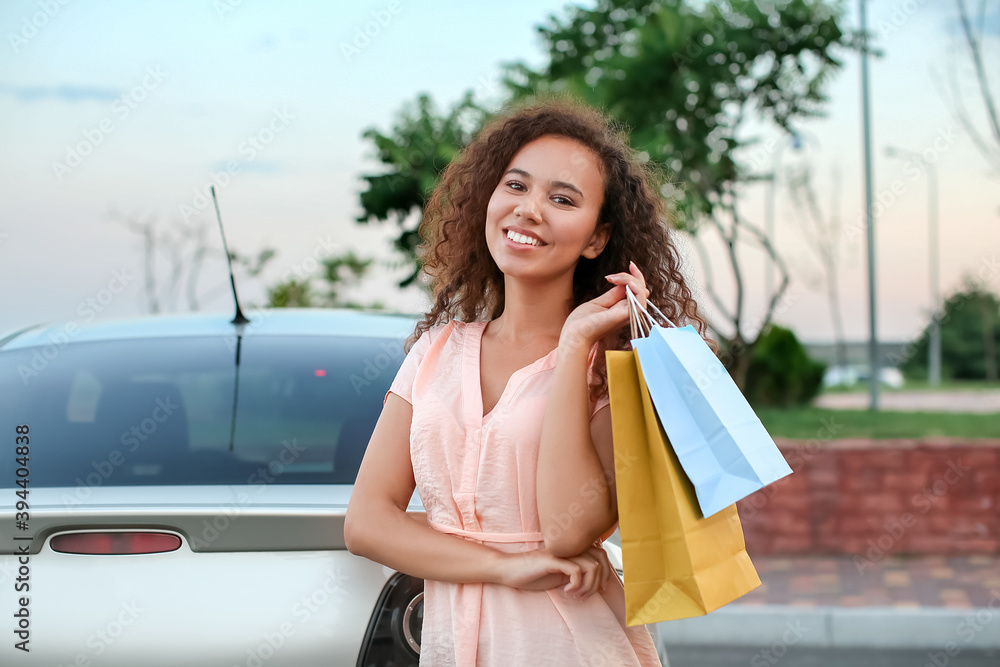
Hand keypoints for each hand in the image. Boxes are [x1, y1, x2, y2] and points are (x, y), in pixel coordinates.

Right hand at [498, 546, 612, 601]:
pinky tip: (567, 590)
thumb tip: (593, 584)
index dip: (605, 573)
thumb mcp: (558, 575)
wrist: (507, 570)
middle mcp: (568, 548)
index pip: (601, 555)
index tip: (599, 589)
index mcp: (571, 550)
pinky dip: (576, 584)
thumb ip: (573, 574)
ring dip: (587, 585)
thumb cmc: (531, 573)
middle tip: (586, 594)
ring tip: (575, 594)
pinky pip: (576, 570)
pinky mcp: (552, 559)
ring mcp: (560, 552)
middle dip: (599, 581)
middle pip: (600, 559)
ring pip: (591, 566)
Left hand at [559, 260, 649, 350]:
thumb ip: (612, 295)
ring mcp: (627, 315)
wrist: (574, 334)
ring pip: (643, 293)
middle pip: (642, 290)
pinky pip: (640, 302)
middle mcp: (627, 312)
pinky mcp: (624, 316)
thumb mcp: (598, 303)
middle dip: (632, 276)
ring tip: (616, 278)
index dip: (636, 276)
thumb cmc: (582, 322)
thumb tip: (622, 284)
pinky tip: (627, 283)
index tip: (630, 265)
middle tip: (613, 276)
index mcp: (622, 309)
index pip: (637, 291)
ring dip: (632, 280)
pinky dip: (637, 289)